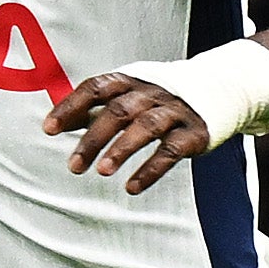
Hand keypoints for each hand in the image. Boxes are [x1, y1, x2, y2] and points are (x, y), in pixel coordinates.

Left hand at [43, 70, 214, 193]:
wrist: (219, 88)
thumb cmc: (158, 97)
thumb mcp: (127, 95)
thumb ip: (93, 109)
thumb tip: (54, 124)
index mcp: (130, 80)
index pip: (95, 88)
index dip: (71, 107)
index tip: (49, 129)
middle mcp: (151, 92)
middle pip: (118, 111)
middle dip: (93, 139)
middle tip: (74, 166)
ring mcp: (174, 111)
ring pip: (146, 127)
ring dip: (122, 149)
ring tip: (102, 171)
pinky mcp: (194, 133)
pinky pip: (171, 151)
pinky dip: (151, 170)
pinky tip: (132, 187)